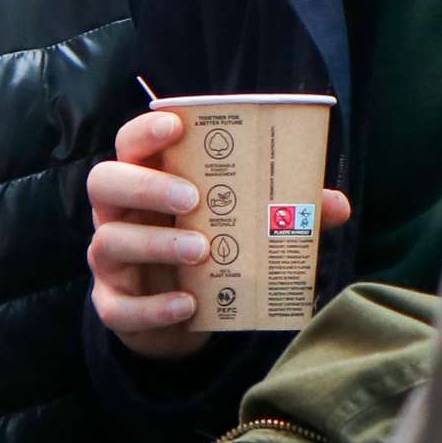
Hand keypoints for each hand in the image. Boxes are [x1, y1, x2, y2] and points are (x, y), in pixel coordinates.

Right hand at [87, 110, 351, 360]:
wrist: (180, 317)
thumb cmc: (207, 250)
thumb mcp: (241, 226)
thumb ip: (285, 211)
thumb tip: (337, 205)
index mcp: (145, 180)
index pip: (129, 143)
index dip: (146, 131)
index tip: (176, 126)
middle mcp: (117, 214)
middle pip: (104, 182)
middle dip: (146, 186)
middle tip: (193, 197)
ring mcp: (109, 260)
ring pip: (109, 242)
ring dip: (156, 244)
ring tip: (203, 251)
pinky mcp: (113, 304)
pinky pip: (118, 307)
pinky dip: (153, 307)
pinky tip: (189, 305)